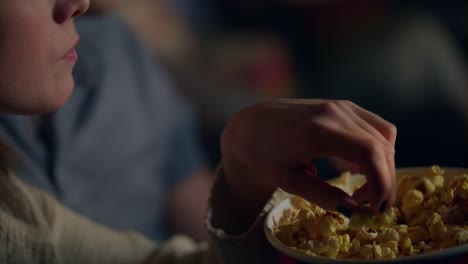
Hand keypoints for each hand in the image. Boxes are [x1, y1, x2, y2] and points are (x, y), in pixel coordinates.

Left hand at [221, 99, 396, 216]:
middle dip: (385, 179)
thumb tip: (354, 212)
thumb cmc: (263, 154)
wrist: (249, 126)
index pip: (370, 152)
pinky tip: (360, 168)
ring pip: (383, 135)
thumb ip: (323, 196)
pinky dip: (377, 148)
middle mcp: (335, 112)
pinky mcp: (341, 106)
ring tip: (367, 190)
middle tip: (374, 207)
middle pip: (381, 145)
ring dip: (384, 164)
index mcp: (318, 131)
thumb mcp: (288, 181)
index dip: (382, 181)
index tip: (375, 207)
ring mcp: (340, 106)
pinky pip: (373, 126)